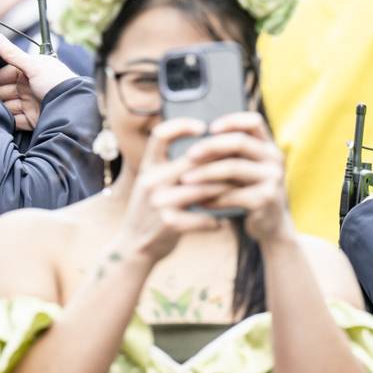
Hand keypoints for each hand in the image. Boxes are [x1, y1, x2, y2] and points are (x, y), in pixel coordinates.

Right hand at [0, 33, 76, 130]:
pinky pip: (16, 120)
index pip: (7, 74)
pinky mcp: (33, 119)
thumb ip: (13, 54)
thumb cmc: (56, 82)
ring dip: (0, 108)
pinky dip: (8, 121)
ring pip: (9, 106)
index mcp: (31, 72)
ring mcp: (31, 104)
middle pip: (6, 91)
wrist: (71, 107)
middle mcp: (30, 87)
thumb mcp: (34, 66)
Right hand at [119, 118, 229, 264]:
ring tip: (239, 190)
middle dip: (219, 161)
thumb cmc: (150, 211)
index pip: (160, 135)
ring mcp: (160, 202)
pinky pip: (203, 218)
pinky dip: (215, 221)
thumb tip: (203, 148)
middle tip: (239, 160)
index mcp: (148, 167)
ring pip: (203, 189)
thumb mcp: (151, 183)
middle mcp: (152, 180)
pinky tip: (222, 223)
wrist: (133, 246)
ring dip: (225, 190)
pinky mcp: (169, 223)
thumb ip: (169, 167)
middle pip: (193, 161)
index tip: (202, 127)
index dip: (181, 126)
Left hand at [180, 112, 289, 242]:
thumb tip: (194, 138)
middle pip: (240, 142)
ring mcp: (273, 179)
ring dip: (205, 173)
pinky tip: (198, 201)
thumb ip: (230, 153)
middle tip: (188, 155)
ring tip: (185, 179)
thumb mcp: (244, 167)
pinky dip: (213, 197)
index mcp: (268, 145)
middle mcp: (274, 158)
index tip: (208, 128)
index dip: (231, 121)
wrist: (270, 224)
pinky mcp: (267, 200)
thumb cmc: (248, 190)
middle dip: (210, 146)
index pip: (253, 121)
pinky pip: (234, 195)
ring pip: (234, 168)